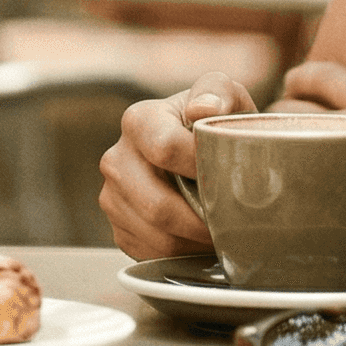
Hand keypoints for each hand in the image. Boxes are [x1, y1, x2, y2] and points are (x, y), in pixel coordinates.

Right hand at [97, 72, 253, 260]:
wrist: (200, 153)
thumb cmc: (215, 125)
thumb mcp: (226, 97)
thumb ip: (219, 92)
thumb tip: (202, 109)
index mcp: (138, 120)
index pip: (165, 148)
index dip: (202, 167)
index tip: (229, 174)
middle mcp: (116, 159)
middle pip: (157, 206)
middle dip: (201, 219)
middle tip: (233, 220)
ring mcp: (113, 197)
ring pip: (157, 235)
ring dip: (195, 240)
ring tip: (221, 231)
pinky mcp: (119, 228)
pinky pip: (151, 254)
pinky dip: (183, 253)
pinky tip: (200, 237)